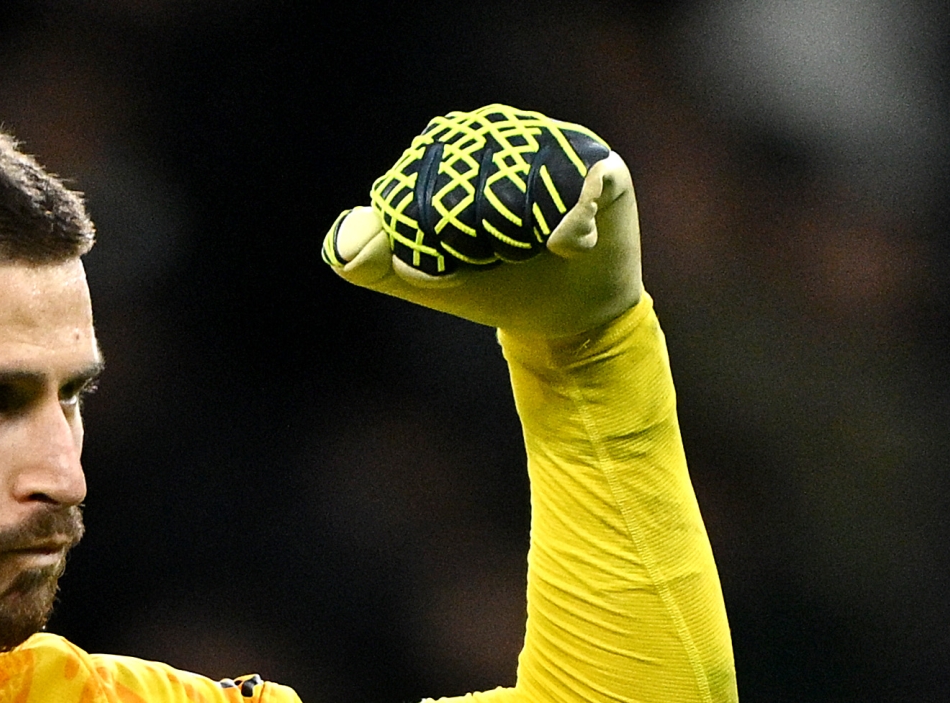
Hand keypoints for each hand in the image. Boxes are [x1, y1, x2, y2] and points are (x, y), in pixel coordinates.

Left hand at [322, 106, 640, 337]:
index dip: (433, 218)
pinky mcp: (607, 172)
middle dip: (477, 227)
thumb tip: (342, 241)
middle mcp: (513, 136)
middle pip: (477, 168)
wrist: (561, 318)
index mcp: (464, 147)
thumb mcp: (422, 277)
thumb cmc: (493, 285)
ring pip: (527, 175)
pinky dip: (570, 224)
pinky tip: (568, 249)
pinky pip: (585, 183)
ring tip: (529, 249)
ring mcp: (562, 148)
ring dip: (520, 227)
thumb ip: (370, 262)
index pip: (430, 168)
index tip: (453, 251)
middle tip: (496, 255)